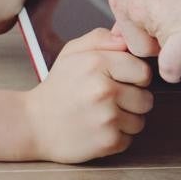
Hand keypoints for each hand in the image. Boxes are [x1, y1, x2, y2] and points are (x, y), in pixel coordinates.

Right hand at [24, 28, 154, 162]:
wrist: (34, 124)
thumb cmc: (58, 87)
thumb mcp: (71, 53)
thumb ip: (100, 38)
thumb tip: (125, 37)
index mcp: (97, 63)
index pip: (143, 71)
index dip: (132, 77)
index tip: (116, 81)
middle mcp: (103, 90)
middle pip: (146, 98)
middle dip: (131, 100)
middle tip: (106, 100)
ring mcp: (107, 118)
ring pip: (140, 121)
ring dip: (125, 120)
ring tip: (100, 115)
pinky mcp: (108, 141)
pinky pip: (129, 139)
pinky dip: (115, 136)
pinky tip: (96, 129)